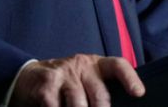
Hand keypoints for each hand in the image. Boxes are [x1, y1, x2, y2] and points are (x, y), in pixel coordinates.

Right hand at [10, 54, 144, 106]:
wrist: (28, 78)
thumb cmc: (66, 83)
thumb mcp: (86, 80)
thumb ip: (101, 90)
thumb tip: (121, 105)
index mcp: (96, 65)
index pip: (118, 65)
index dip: (130, 78)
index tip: (138, 93)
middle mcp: (82, 66)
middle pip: (100, 94)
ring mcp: (64, 74)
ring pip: (79, 104)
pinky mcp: (47, 85)